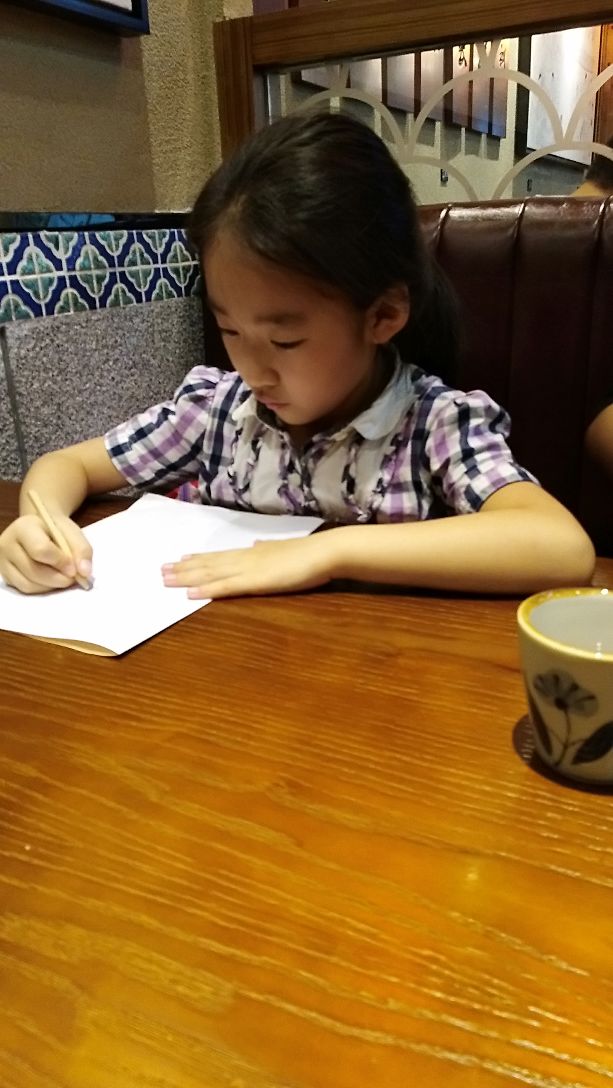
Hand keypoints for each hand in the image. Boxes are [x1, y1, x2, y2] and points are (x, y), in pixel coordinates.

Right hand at [0, 514, 91, 593]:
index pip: (40, 549)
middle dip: (58, 578)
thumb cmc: (55, 531)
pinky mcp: (5, 576)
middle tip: (73, 578)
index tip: (74, 568)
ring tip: (63, 577)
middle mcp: (7, 544)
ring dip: (51, 586)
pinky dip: (42, 589)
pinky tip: (51, 580)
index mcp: (23, 527)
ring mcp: (2, 561)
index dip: (60, 562)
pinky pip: (25, 589)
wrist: (39, 531)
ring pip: (29, 584)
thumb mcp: (72, 532)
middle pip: (34, 570)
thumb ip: (82, 550)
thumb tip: (84, 572)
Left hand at [162, 534, 335, 598]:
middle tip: (161, 570)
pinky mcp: (254, 582)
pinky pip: (225, 587)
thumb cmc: (309, 554)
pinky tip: (190, 594)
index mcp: (252, 552)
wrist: (323, 553)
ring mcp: (248, 569)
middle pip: (208, 564)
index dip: (198, 558)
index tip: (180, 559)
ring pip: (210, 573)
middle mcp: (244, 558)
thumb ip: (267, 549)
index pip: (219, 555)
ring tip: (166, 579)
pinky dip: (206, 590)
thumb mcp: (283, 549)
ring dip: (187, 577)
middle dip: (184, 568)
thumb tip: (256, 545)